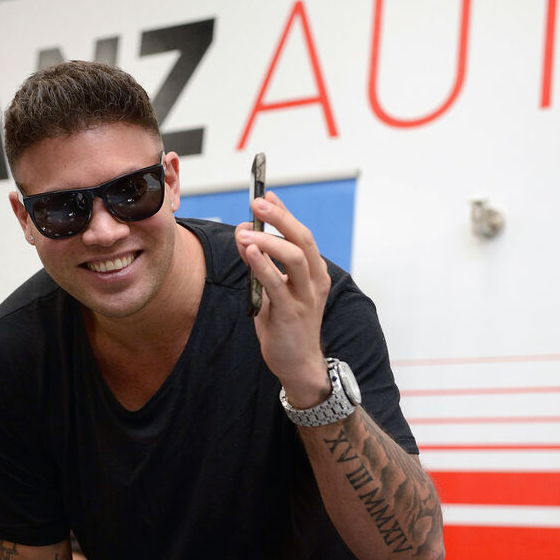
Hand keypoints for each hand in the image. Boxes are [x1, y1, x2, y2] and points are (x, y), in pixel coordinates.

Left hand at [235, 190, 330, 406]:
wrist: (297, 364)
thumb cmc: (286, 325)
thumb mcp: (274, 290)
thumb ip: (263, 265)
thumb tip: (245, 235)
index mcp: (314, 273)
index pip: (301, 235)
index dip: (284, 214)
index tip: (266, 195)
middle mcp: (314, 281)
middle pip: (303, 240)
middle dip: (280, 218)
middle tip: (257, 203)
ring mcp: (305, 298)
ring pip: (295, 258)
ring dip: (269, 240)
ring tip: (245, 231)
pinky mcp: (291, 314)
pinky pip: (277, 284)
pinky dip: (263, 265)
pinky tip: (249, 251)